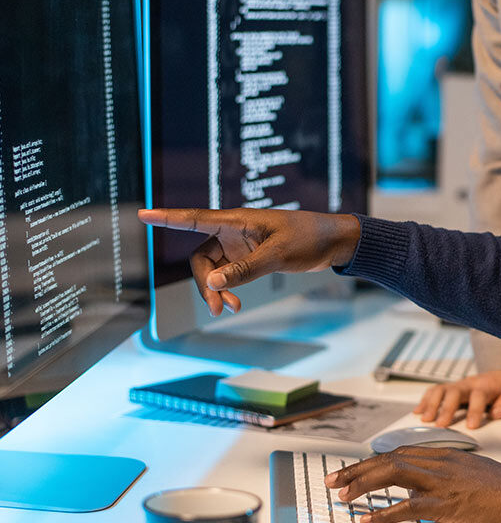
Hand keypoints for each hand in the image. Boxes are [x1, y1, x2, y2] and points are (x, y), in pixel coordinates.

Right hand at [137, 207, 360, 315]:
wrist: (333, 242)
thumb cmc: (309, 238)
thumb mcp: (277, 255)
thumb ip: (244, 269)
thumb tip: (212, 284)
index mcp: (238, 221)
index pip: (195, 218)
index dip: (168, 218)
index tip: (143, 215)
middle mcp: (234, 231)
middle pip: (201, 258)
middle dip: (205, 284)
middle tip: (218, 309)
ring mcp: (241, 245)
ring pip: (213, 270)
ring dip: (216, 290)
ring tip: (228, 309)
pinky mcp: (250, 257)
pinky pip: (228, 275)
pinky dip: (229, 289)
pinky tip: (235, 304)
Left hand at [325, 447, 500, 522]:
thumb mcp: (469, 474)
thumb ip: (443, 478)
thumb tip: (418, 492)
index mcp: (444, 455)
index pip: (399, 453)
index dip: (372, 462)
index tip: (354, 470)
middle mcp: (438, 463)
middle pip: (389, 459)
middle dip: (358, 469)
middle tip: (334, 480)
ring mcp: (440, 482)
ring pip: (392, 474)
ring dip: (362, 483)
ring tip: (342, 493)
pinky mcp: (443, 505)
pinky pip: (406, 508)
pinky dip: (382, 514)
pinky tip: (366, 519)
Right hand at [415, 371, 500, 428]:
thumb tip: (496, 413)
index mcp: (487, 385)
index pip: (479, 396)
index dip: (475, 410)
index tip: (472, 427)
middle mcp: (469, 383)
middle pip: (455, 391)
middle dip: (446, 407)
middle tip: (441, 425)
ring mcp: (458, 386)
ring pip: (441, 389)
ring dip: (431, 403)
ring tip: (424, 419)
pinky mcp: (451, 390)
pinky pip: (435, 391)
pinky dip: (424, 400)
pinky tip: (417, 412)